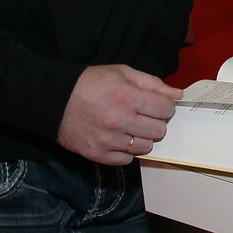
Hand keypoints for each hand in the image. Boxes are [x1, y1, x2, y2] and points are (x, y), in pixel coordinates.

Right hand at [57, 65, 181, 165]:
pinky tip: (118, 138)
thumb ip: (152, 83)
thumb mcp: (122, 73)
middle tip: (143, 116)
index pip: (165, 109)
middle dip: (155, 122)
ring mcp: (108, 140)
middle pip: (159, 130)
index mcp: (126, 97)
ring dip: (142, 137)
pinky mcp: (97, 154)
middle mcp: (119, 120)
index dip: (164, 106)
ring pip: (145, 147)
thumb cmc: (91, 84)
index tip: (156, 104)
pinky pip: (127, 159)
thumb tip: (178, 95)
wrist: (55, 101)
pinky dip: (126, 151)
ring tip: (130, 127)